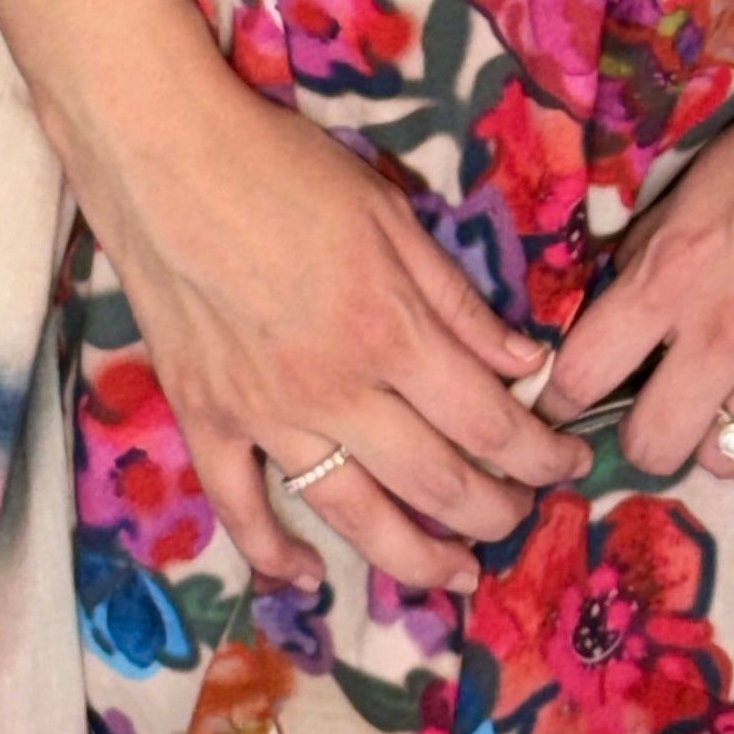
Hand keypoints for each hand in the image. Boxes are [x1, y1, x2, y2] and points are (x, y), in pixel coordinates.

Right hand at [83, 58, 589, 601]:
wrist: (163, 158)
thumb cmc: (285, 168)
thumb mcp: (390, 214)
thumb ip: (457, 299)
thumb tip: (527, 361)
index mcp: (390, 329)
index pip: (488, 421)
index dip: (540, 454)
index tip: (570, 462)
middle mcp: (334, 390)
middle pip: (434, 482)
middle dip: (494, 512)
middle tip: (522, 516)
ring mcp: (264, 416)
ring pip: (353, 516)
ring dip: (415, 558)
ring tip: (456, 574)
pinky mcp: (205, 422)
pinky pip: (242, 511)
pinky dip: (274, 554)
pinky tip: (309, 576)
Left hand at [539, 0, 733, 497]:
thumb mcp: (698, 182)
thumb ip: (652, 255)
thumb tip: (616, 313)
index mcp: (671, 274)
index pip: (580, 375)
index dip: (564, 390)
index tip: (572, 389)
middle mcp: (723, 334)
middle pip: (649, 445)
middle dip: (643, 428)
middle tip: (660, 400)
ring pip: (720, 461)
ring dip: (714, 436)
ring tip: (727, 401)